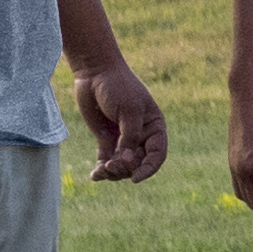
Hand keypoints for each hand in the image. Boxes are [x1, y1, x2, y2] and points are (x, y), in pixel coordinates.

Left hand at [74, 59, 167, 184]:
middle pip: (139, 163)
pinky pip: (106, 161)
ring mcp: (122, 139)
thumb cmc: (118, 87)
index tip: (135, 178)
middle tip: (111, 165)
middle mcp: (141, 136)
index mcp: (154, 127)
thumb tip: (127, 162)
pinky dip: (101, 170)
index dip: (149, 169)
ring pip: (122, 166)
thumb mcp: (129, 111)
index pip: (157, 155)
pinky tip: (95, 175)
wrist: (95, 73)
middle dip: (126, 169)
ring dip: (113, 172)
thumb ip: (129, 137)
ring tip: (101, 169)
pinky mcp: (105, 140)